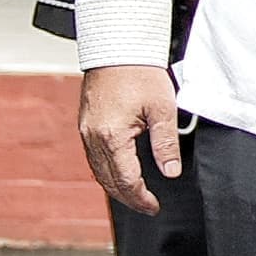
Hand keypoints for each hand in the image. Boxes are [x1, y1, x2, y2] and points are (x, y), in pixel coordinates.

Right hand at [80, 65, 182, 214]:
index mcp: (112, 136)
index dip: (141, 197)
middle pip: (108, 180)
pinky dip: (107, 171)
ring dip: (116, 187)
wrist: (117, 48)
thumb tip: (170, 172)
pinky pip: (93, 157)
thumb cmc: (140, 73)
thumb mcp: (162, 109)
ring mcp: (85, 131)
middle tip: (147, 207)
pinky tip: (120, 173)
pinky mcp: (85, 124)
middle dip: (128, 198)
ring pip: (98, 170)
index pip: (126, 179)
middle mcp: (92, 137)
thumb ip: (166, 144)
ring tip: (136, 196)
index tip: (154, 207)